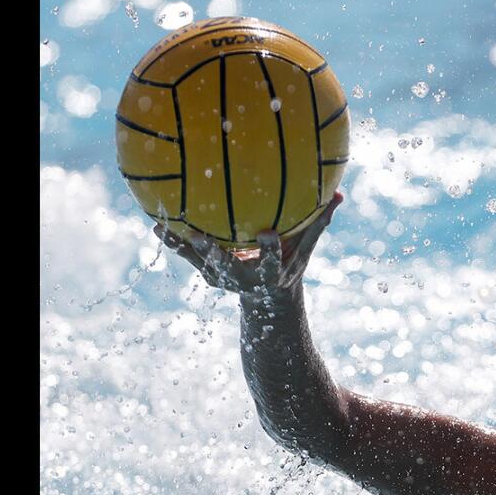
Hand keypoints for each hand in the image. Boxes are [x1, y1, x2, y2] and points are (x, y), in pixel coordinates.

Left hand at [155, 192, 342, 297]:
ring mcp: (223, 277)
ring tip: (162, 227)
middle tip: (200, 236)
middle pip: (228, 266)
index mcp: (270, 272)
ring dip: (182, 246)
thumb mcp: (304, 249)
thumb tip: (339, 194)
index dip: (270, 249)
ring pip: (200, 262)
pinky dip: (173, 241)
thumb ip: (318, 223)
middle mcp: (244, 278)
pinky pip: (189, 256)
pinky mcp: (208, 273)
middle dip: (214, 253)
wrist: (267, 299)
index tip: (269, 232)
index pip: (273, 260)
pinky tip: (156, 224)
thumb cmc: (288, 265)